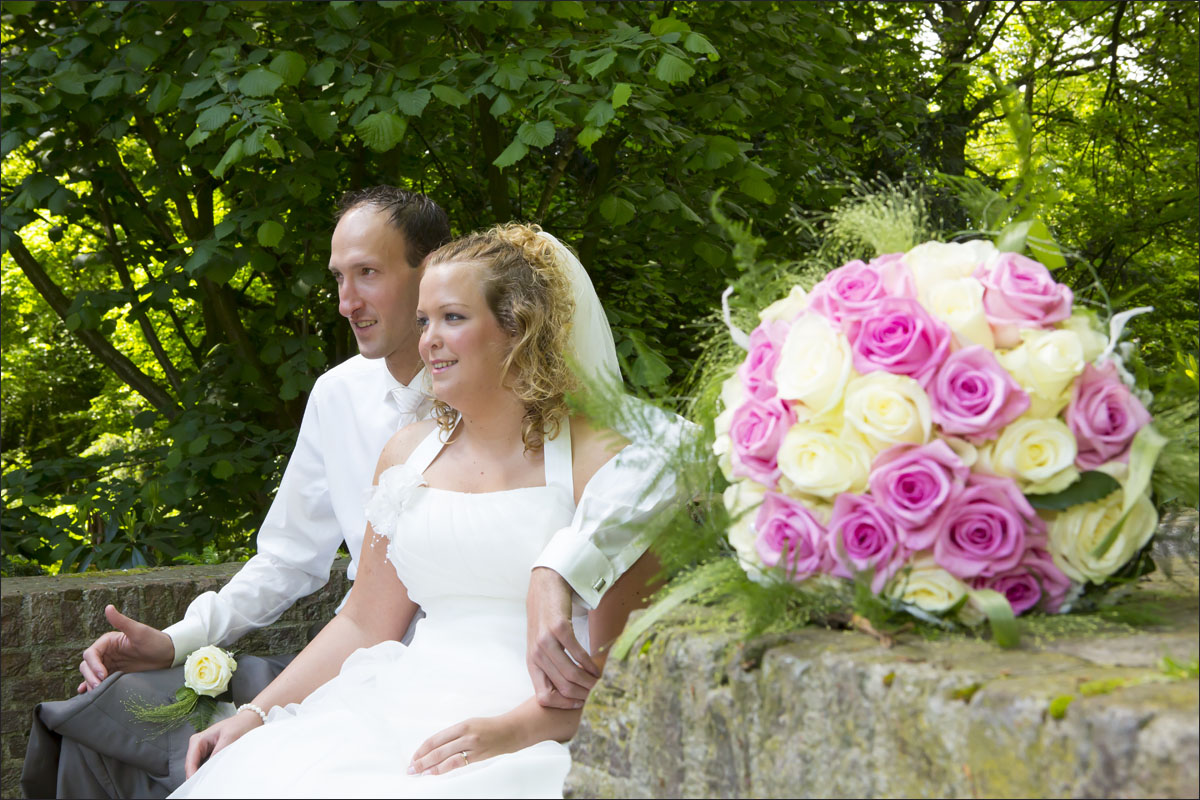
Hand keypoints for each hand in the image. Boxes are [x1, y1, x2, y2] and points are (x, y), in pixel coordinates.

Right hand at [76, 605, 174, 692]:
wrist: (168, 655)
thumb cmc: (154, 640)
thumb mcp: (139, 631)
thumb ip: (122, 621)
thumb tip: (108, 607)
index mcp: (108, 641)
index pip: (91, 654)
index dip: (93, 665)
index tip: (103, 674)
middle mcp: (106, 653)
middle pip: (87, 665)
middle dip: (90, 676)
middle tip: (99, 687)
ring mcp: (110, 664)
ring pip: (90, 674)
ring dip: (90, 683)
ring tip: (96, 693)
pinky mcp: (115, 674)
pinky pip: (99, 680)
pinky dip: (91, 686)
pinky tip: (87, 694)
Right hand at [184, 709, 262, 778]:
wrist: (251, 720)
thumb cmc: (240, 725)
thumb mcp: (230, 737)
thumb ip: (218, 753)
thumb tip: (210, 770)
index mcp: (198, 740)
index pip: (191, 762)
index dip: (193, 774)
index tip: (199, 784)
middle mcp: (198, 745)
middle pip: (192, 767)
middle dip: (198, 776)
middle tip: (207, 785)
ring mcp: (204, 751)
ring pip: (199, 768)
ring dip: (205, 775)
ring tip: (213, 780)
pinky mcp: (211, 755)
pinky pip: (207, 767)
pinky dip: (210, 772)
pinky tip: (217, 776)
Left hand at [408, 715, 518, 775]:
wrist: (510, 731)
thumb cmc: (488, 726)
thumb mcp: (469, 724)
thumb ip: (452, 735)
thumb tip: (433, 748)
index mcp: (461, 725)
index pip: (436, 739)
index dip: (422, 749)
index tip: (413, 757)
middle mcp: (466, 736)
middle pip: (438, 750)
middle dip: (421, 760)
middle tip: (411, 768)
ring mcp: (472, 747)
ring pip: (445, 758)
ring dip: (429, 767)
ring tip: (419, 773)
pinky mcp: (478, 757)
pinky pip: (457, 764)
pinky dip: (443, 769)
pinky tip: (434, 773)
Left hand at [525, 567, 599, 709]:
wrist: (545, 586)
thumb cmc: (546, 619)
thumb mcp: (542, 646)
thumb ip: (551, 667)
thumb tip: (570, 691)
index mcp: (532, 663)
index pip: (544, 698)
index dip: (564, 705)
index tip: (580, 704)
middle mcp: (537, 655)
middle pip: (562, 687)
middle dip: (582, 695)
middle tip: (596, 694)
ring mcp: (546, 641)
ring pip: (570, 674)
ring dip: (589, 682)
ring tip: (600, 682)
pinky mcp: (559, 628)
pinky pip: (578, 654)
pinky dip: (591, 664)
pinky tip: (597, 666)